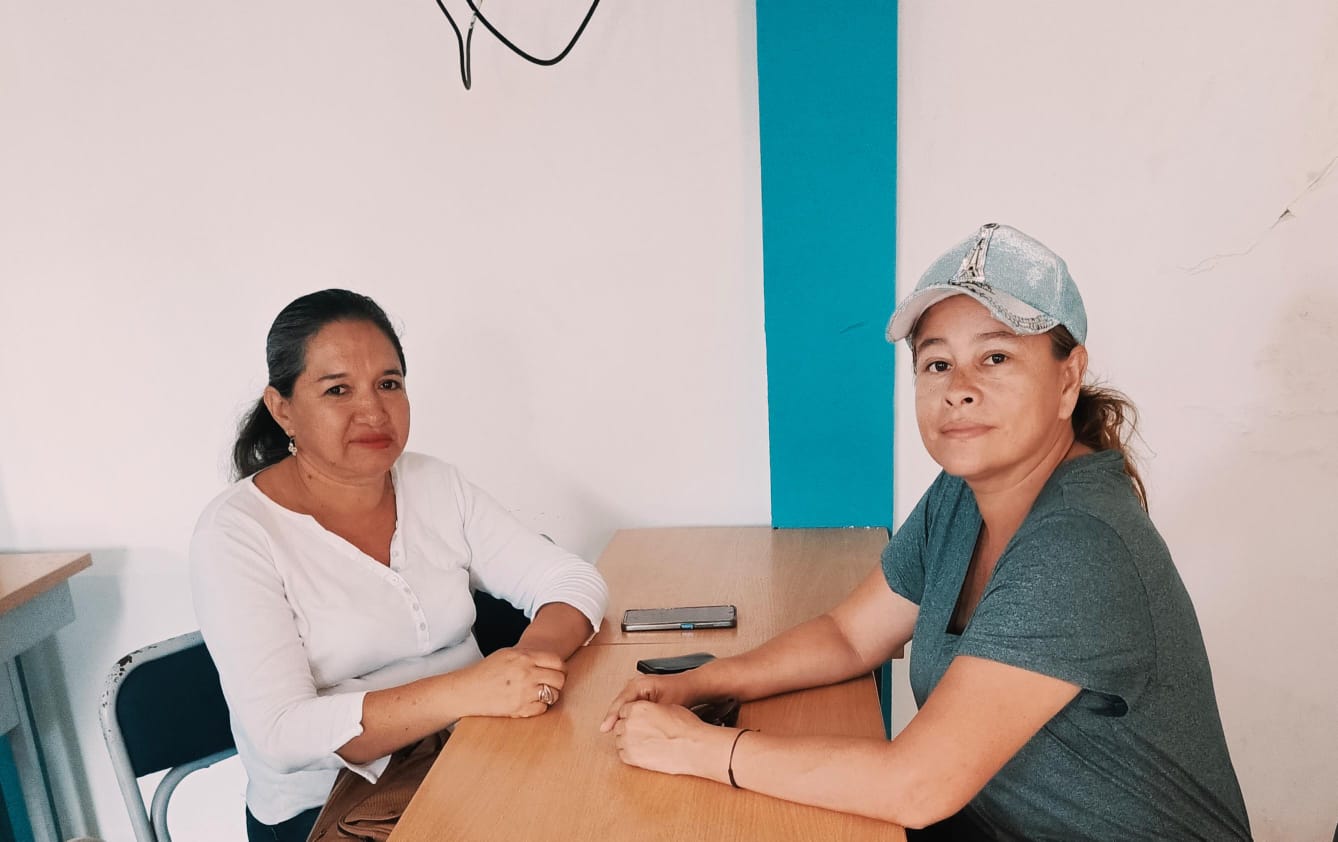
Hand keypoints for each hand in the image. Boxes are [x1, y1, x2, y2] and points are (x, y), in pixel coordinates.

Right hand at [455, 647, 566, 718]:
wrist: (467, 690)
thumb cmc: (486, 671)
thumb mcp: (507, 654)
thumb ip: (529, 655)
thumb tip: (551, 661)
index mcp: (524, 657)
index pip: (557, 661)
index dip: (561, 667)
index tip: (559, 671)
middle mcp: (526, 673)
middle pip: (559, 679)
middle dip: (558, 682)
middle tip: (551, 684)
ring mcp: (524, 692)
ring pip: (554, 695)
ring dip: (550, 695)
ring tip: (540, 693)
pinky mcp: (519, 708)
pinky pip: (543, 708)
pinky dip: (539, 707)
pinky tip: (530, 702)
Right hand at [599, 672, 706, 732]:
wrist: (689, 686)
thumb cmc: (680, 693)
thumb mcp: (663, 706)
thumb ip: (648, 715)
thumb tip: (635, 728)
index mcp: (639, 683)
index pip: (621, 701)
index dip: (612, 716)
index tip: (606, 727)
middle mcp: (635, 682)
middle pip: (618, 702)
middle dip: (612, 717)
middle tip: (605, 730)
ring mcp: (636, 686)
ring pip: (621, 703)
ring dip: (617, 716)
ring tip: (610, 729)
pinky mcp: (639, 692)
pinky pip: (627, 703)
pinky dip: (624, 714)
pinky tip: (622, 724)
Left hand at [608, 701, 731, 779]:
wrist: (692, 747)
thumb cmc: (685, 727)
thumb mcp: (668, 708)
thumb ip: (651, 709)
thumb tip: (648, 713)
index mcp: (638, 707)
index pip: (624, 710)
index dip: (630, 716)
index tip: (636, 721)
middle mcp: (629, 723)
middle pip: (619, 725)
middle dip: (628, 729)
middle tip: (641, 733)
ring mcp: (628, 741)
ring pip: (619, 740)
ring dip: (628, 741)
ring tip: (644, 744)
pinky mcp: (631, 757)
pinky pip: (622, 754)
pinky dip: (629, 753)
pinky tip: (642, 752)